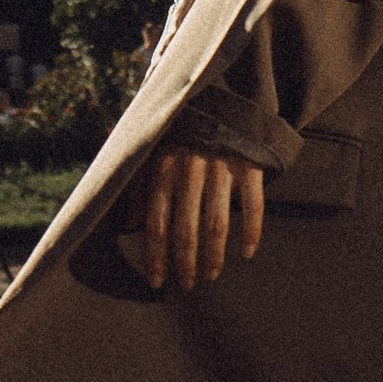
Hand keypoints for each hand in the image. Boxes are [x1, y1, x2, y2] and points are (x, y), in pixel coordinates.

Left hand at [139, 148, 264, 293]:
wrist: (219, 97)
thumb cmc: (180, 134)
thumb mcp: (154, 152)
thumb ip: (139, 185)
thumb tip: (129, 224)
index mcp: (163, 166)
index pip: (156, 222)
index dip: (156, 256)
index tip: (157, 281)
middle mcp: (191, 168)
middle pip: (186, 228)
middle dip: (185, 262)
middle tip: (186, 284)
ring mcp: (222, 165)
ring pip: (217, 222)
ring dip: (214, 255)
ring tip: (210, 275)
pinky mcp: (249, 163)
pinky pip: (253, 204)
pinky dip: (252, 230)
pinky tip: (247, 253)